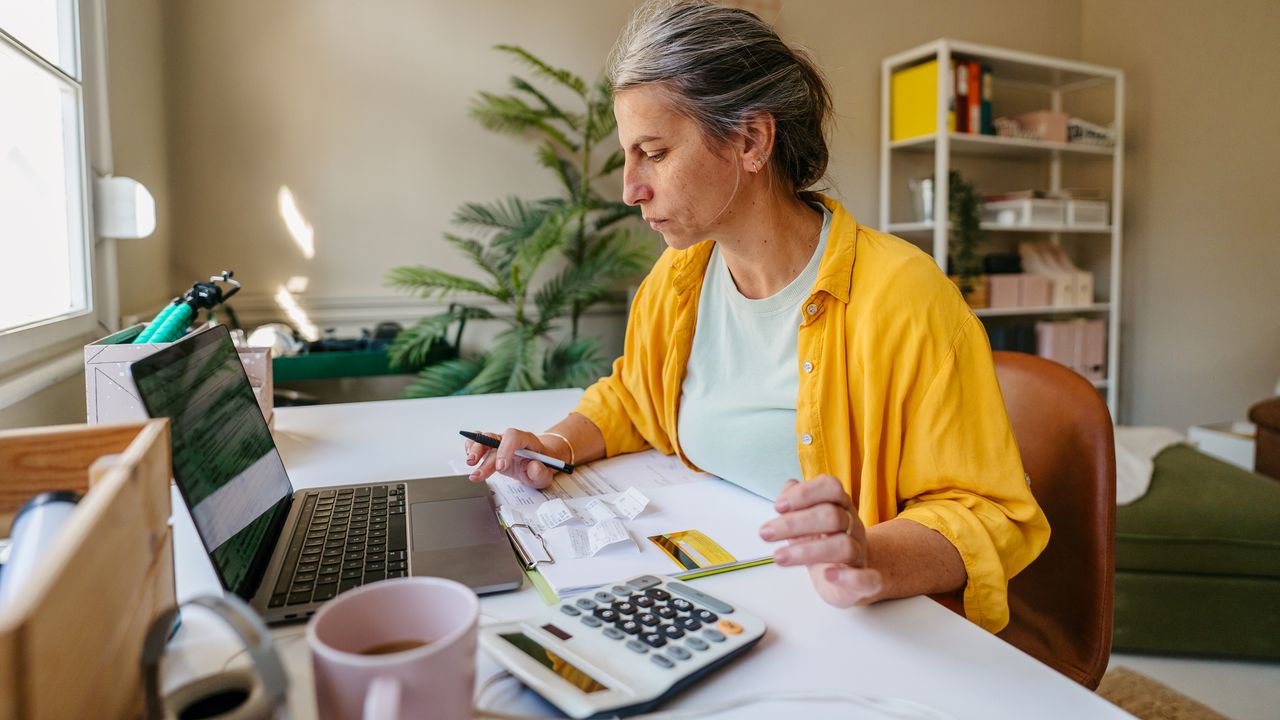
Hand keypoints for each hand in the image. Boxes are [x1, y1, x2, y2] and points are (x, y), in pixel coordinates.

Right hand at [464, 427, 558, 488]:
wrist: (538, 463)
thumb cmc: (541, 465)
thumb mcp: (546, 473)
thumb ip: (540, 471)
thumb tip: (533, 467)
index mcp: (526, 440)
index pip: (513, 437)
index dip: (505, 450)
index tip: (500, 467)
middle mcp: (510, 440)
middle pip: (494, 439)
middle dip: (484, 455)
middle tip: (478, 472)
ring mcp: (499, 444)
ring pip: (484, 440)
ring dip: (475, 451)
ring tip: (470, 464)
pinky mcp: (491, 450)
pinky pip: (478, 442)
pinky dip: (471, 447)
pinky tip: (469, 456)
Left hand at [759, 476, 883, 607]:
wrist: (850, 578)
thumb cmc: (823, 545)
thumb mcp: (805, 521)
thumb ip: (794, 504)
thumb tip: (784, 496)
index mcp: (840, 506)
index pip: (831, 488)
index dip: (805, 493)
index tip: (778, 507)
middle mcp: (852, 526)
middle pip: (832, 516)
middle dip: (794, 524)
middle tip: (766, 533)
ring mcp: (860, 553)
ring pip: (844, 545)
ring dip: (807, 551)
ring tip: (779, 557)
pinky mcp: (865, 582)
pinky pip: (868, 578)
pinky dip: (848, 577)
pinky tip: (827, 575)